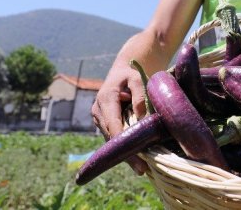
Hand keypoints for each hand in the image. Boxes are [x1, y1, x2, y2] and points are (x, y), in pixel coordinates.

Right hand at [91, 59, 149, 174]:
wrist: (120, 72)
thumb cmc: (130, 73)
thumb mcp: (136, 77)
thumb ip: (139, 93)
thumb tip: (141, 114)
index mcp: (106, 99)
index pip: (113, 124)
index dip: (122, 140)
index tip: (133, 152)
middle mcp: (99, 111)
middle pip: (112, 136)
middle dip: (125, 152)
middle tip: (141, 168)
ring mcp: (100, 119)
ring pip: (112, 140)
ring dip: (124, 154)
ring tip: (141, 168)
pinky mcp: (104, 124)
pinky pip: (113, 138)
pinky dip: (123, 149)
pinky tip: (136, 161)